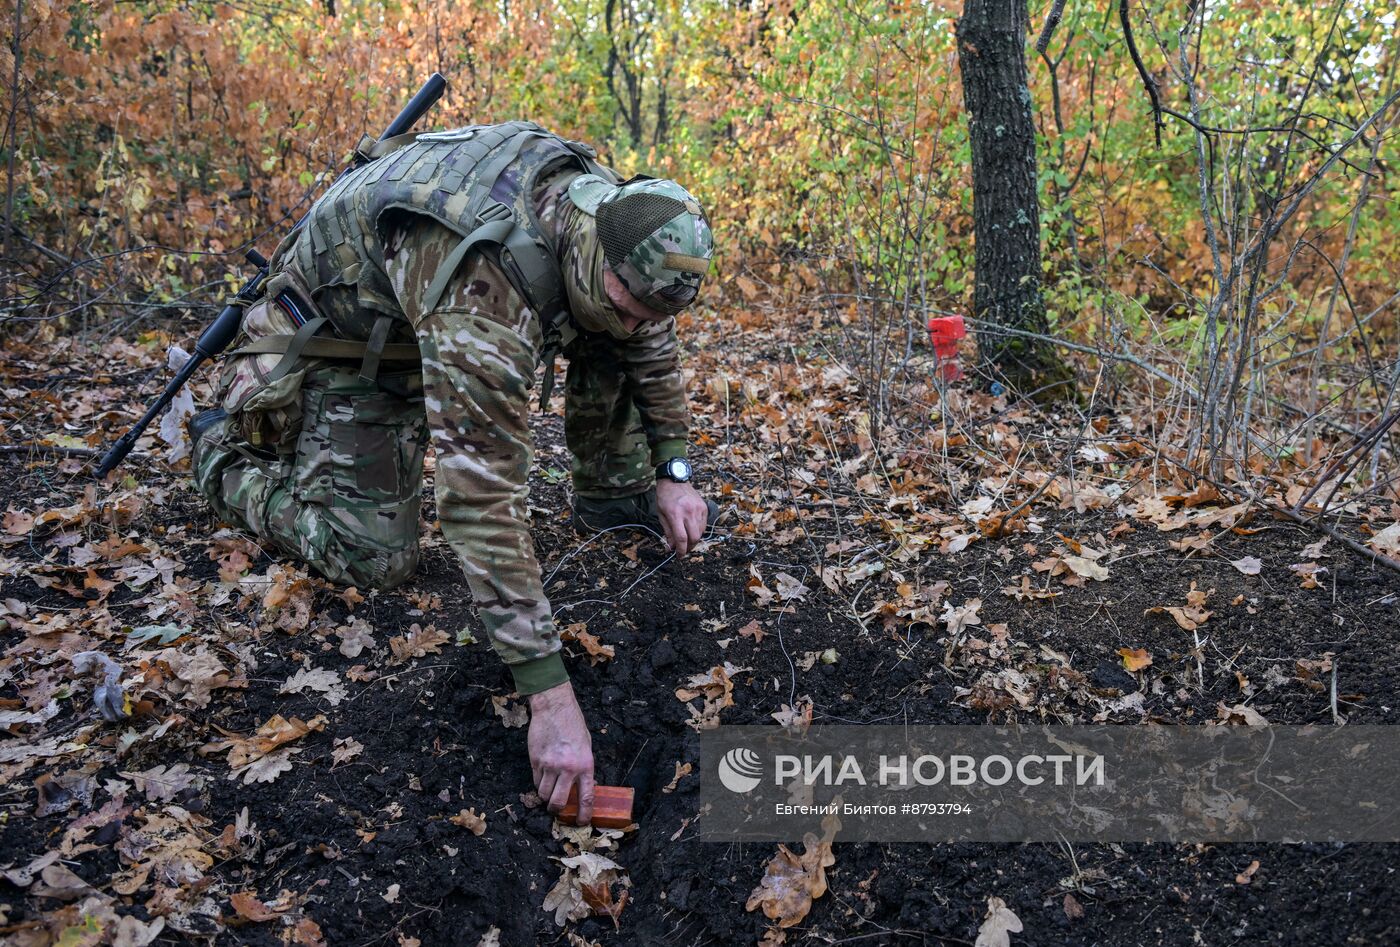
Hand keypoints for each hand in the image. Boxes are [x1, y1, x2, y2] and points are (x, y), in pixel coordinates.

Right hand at [527, 680, 594, 824]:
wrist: (554, 708)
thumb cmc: (573, 725)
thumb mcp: (586, 747)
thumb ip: (583, 767)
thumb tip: (581, 786)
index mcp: (585, 765)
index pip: (586, 797)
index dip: (584, 814)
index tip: (581, 822)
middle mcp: (567, 768)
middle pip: (558, 802)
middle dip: (557, 810)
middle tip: (557, 810)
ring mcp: (549, 765)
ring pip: (543, 794)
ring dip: (545, 797)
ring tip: (548, 792)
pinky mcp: (535, 761)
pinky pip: (536, 781)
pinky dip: (538, 784)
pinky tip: (542, 778)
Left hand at [656, 479, 708, 555]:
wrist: (674, 479)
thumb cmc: (665, 497)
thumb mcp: (661, 515)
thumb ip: (667, 532)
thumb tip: (671, 548)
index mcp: (675, 514)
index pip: (681, 538)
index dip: (681, 550)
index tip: (679, 556)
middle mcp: (688, 512)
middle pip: (694, 537)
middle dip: (689, 547)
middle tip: (683, 550)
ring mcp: (698, 509)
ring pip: (700, 532)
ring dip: (694, 540)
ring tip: (687, 540)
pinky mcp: (704, 507)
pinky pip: (704, 524)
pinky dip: (698, 531)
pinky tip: (692, 530)